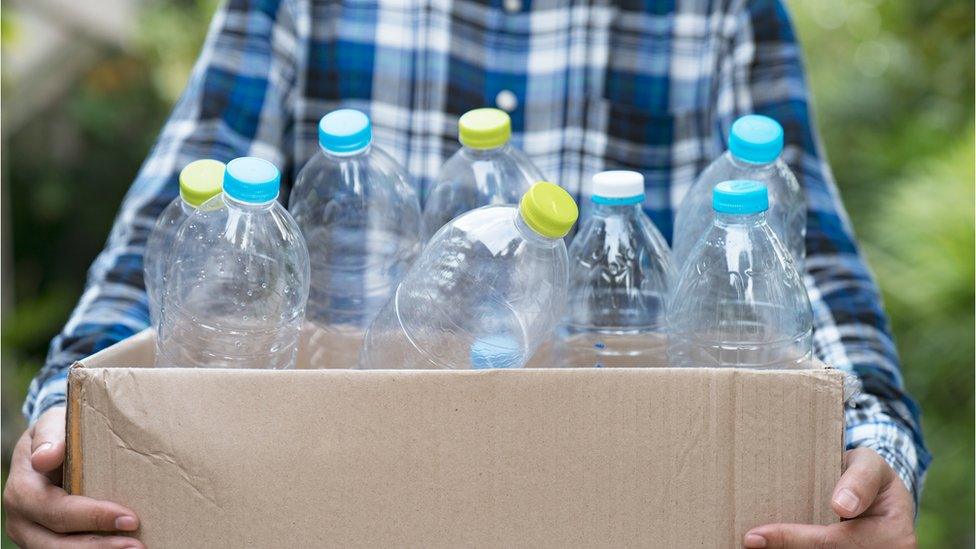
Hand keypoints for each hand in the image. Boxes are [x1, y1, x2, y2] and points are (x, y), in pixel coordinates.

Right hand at [3, 407, 144, 547]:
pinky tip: (120, 547)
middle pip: (55, 543)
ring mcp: (31, 535)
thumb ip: (52, 436)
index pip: (56, 510)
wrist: (48, 446)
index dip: (92, 517)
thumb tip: (45, 457)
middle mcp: (21, 518)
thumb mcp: (53, 423)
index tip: (129, 518)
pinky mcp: (45, 542)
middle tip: (138, 545)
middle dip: (98, 546)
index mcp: (22, 489)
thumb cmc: (58, 432)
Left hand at [743, 447, 915, 547]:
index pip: (832, 542)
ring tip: (758, 543)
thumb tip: (842, 505)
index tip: (754, 537)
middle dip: (786, 548)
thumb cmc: (869, 474)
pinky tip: (774, 544)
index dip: (791, 540)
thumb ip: (860, 479)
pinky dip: (797, 548)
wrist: (882, 494)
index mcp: (893, 535)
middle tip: (749, 541)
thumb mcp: (870, 464)